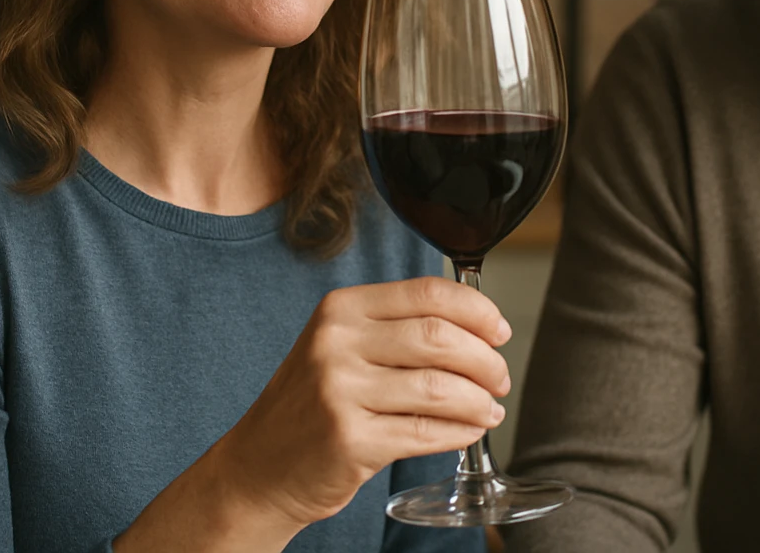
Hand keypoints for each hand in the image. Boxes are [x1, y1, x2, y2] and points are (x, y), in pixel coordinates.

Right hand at [216, 275, 512, 530]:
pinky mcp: (349, 439)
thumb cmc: (312, 404)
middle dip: (485, 360)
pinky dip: (460, 432)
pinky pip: (426, 432)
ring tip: (489, 409)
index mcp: (341, 309)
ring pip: (439, 387)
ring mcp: (340, 391)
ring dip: (479, 401)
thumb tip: (479, 328)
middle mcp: (337, 343)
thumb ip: (397, 328)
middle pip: (440, 337)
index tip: (499, 330)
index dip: (477, 310)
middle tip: (500, 377)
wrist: (259, 466)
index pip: (427, 293)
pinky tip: (469, 431)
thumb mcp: (341, 347)